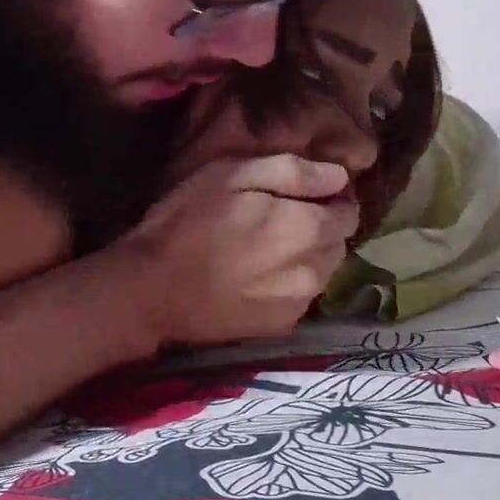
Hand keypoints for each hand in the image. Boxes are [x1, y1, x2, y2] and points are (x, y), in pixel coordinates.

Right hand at [126, 154, 358, 347]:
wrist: (151, 291)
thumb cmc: (186, 223)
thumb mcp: (230, 175)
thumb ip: (293, 172)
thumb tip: (339, 177)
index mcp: (308, 228)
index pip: (349, 211)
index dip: (328, 199)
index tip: (298, 195)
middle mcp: (316, 269)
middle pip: (338, 243)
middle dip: (319, 229)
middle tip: (277, 221)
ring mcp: (300, 303)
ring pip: (322, 272)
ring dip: (304, 258)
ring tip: (264, 252)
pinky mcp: (281, 326)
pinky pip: (300, 297)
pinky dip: (287, 285)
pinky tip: (254, 279)